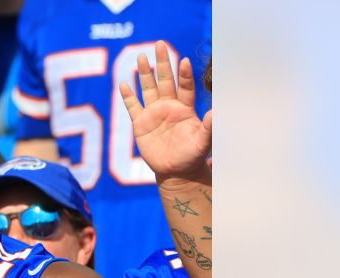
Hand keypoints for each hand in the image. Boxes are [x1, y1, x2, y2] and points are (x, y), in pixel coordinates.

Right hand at [119, 40, 211, 184]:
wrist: (176, 171)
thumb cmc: (192, 155)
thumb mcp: (203, 141)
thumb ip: (209, 126)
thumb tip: (216, 112)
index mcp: (185, 108)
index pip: (185, 87)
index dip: (184, 75)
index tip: (184, 61)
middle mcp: (169, 106)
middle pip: (165, 80)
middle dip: (162, 62)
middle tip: (159, 44)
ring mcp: (154, 113)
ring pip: (148, 88)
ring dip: (144, 73)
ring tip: (141, 57)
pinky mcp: (140, 123)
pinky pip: (133, 107)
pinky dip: (128, 96)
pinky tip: (123, 84)